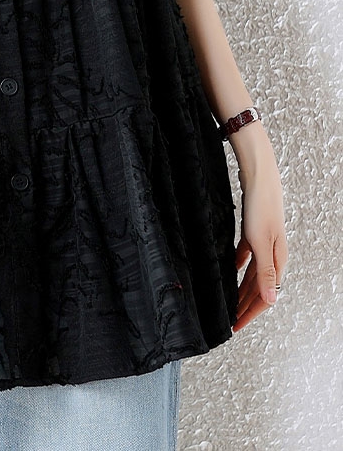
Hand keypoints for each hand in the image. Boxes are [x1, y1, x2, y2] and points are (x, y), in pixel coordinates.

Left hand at [232, 130, 287, 331]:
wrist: (260, 178)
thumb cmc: (262, 207)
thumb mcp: (261, 242)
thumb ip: (265, 272)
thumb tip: (271, 300)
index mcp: (277, 261)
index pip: (264, 297)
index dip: (249, 313)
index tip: (235, 327)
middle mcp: (272, 255)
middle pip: (257, 288)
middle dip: (244, 306)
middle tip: (229, 320)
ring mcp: (263, 244)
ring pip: (251, 274)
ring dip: (240, 290)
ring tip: (229, 302)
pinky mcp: (254, 233)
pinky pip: (245, 256)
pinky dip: (237, 267)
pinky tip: (229, 270)